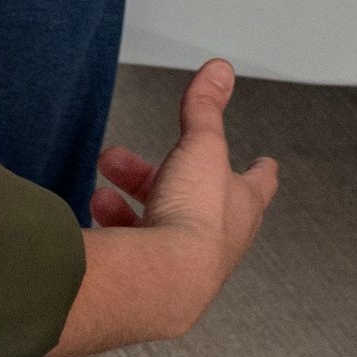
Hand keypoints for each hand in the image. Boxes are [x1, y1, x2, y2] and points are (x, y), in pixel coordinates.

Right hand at [53, 56, 277, 354]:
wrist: (160, 283)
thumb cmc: (194, 215)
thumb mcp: (201, 146)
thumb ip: (205, 108)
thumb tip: (221, 68)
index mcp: (241, 208)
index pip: (256, 184)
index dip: (258, 171)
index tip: (265, 163)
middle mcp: (217, 241)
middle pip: (188, 200)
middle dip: (150, 178)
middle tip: (116, 160)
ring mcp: (184, 268)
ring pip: (155, 227)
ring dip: (126, 207)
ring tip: (99, 195)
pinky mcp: (151, 287)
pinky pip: (131, 254)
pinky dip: (111, 236)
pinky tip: (92, 225)